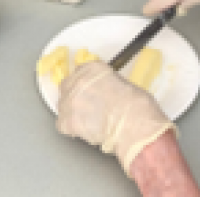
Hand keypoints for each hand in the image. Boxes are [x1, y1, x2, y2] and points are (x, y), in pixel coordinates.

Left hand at [57, 61, 174, 175]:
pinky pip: (62, 125)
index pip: (79, 74)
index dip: (83, 87)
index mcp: (92, 68)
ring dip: (72, 114)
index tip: (89, 95)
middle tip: (86, 110)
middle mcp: (78, 80)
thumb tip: (102, 91)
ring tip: (87, 124)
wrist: (136, 125)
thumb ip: (105, 83)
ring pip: (63, 107)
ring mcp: (71, 100)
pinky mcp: (69, 120)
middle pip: (67, 88)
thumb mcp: (122, 83)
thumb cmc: (137, 106)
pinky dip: (71, 130)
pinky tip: (83, 133)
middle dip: (75, 99)